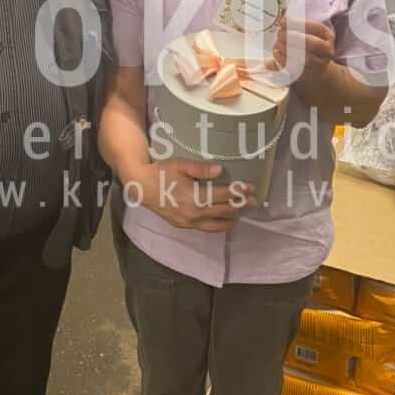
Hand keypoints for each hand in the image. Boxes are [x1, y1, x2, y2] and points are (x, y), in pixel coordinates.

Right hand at [124, 160, 254, 232]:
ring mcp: (188, 222)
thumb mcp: (181, 165)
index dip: (239, 191)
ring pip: (216, 225)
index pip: (223, 195)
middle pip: (223, 211)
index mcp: (194, 197)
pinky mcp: (182, 226)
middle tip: (252, 201)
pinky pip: (205, 228)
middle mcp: (194, 213)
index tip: (251, 187)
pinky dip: (217, 225)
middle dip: (240, 206)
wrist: (141, 187)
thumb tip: (220, 169)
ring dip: (231, 220)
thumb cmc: (161, 172)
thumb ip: (201, 169)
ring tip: (240, 214)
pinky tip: (221, 220)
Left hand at [275, 19, 334, 84]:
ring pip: (306, 58)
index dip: (299, 24)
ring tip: (277, 44)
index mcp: (327, 36)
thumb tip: (283, 21)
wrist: (313, 66)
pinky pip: (297, 69)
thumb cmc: (306, 44)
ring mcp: (320, 64)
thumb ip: (295, 26)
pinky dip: (284, 61)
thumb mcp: (306, 32)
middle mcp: (327, 51)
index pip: (316, 27)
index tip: (283, 22)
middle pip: (314, 44)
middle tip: (280, 33)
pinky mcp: (308, 75)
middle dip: (295, 38)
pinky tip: (276, 53)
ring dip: (289, 50)